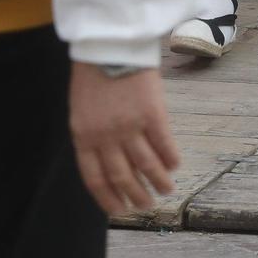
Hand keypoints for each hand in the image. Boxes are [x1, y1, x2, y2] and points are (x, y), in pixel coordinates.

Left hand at [69, 64, 179, 216]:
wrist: (109, 46)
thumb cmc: (93, 76)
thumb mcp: (82, 111)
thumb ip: (92, 136)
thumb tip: (110, 160)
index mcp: (83, 138)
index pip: (95, 179)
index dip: (108, 199)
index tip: (119, 211)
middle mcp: (106, 137)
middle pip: (122, 176)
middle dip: (136, 195)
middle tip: (147, 205)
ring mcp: (130, 126)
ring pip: (146, 165)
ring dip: (157, 181)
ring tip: (167, 190)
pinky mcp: (152, 113)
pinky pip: (164, 143)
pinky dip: (170, 158)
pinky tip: (175, 166)